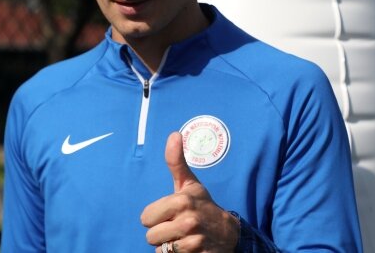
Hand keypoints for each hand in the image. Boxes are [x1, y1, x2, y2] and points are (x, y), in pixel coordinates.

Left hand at [140, 132, 238, 252]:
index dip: (154, 217)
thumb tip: (174, 134)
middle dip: (160, 232)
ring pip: (159, 249)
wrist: (228, 233)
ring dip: (167, 245)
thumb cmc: (203, 205)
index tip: (168, 213)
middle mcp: (188, 220)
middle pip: (150, 235)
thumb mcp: (189, 183)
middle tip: (175, 226)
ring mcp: (193, 240)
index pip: (145, 217)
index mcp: (182, 200)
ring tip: (181, 236)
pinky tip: (187, 247)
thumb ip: (176, 161)